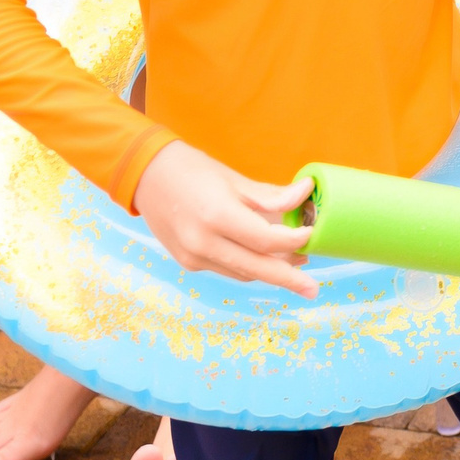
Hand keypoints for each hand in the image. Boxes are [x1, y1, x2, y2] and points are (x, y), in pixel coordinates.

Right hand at [130, 141, 316, 295]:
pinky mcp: (188, 263)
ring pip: (243, 272)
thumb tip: (306, 194)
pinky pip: (228, 269)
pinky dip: (249, 266)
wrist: (146, 176)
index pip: (266, 240)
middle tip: (313, 289)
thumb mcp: (235, 179)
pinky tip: (266, 258)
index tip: (312, 234)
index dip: (294, 240)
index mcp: (217, 216)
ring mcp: (193, 257)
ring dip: (271, 271)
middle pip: (257, 268)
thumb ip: (272, 196)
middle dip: (289, 279)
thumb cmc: (194, 170)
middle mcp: (203, 242)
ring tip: (296, 264)